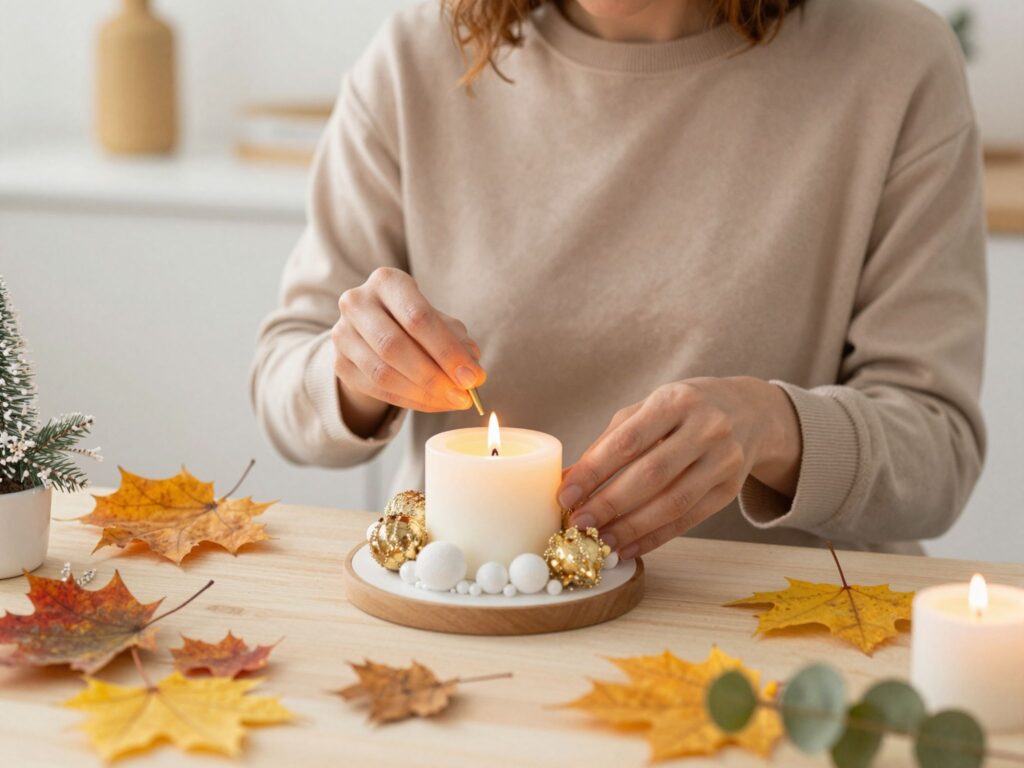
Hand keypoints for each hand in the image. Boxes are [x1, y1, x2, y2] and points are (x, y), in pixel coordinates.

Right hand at [331, 268, 485, 429]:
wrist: (376, 332)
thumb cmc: (416, 324)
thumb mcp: (441, 324)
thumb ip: (459, 345)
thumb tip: (473, 376)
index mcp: (386, 281)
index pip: (418, 317)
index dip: (447, 351)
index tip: (473, 378)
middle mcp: (357, 302)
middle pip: (394, 346)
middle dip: (433, 376)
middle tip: (463, 396)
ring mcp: (342, 334)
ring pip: (382, 373)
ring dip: (422, 393)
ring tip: (451, 401)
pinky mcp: (339, 363)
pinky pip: (376, 390)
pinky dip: (408, 401)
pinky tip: (432, 403)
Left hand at [558, 377, 800, 559]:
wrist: (749, 412)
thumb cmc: (683, 411)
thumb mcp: (648, 410)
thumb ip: (608, 442)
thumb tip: (567, 481)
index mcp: (676, 400)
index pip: (628, 440)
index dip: (594, 471)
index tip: (566, 495)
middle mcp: (706, 427)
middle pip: (652, 474)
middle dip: (610, 503)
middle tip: (579, 524)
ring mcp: (724, 459)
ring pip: (673, 503)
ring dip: (632, 527)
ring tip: (601, 541)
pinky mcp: (731, 489)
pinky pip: (689, 519)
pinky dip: (656, 537)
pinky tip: (629, 547)